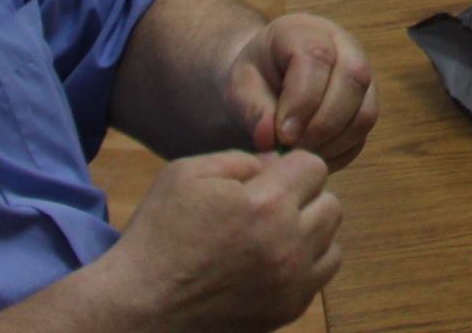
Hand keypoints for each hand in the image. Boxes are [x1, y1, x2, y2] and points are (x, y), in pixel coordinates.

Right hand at [95, 148, 342, 332]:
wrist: (140, 307)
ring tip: (272, 236)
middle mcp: (288, 245)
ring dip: (309, 232)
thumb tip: (278, 163)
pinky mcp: (287, 311)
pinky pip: (320, 277)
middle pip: (331, 204)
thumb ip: (242, 160)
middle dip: (304, 198)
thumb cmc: (159, 235)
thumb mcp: (187, 174)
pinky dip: (304, 265)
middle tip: (267, 207)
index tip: (268, 179)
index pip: (314, 167)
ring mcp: (291, 283)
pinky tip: (271, 263)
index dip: (291, 167)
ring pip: (331, 241)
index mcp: (265, 206)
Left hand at [221, 13, 377, 164]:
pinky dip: (338, 152)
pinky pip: (362, 134)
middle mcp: (344, 46)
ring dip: (332, 142)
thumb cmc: (254, 79)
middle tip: (293, 151)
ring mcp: (362, 76)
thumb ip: (253, 109)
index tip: (282, 136)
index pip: (317, 57)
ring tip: (299, 156)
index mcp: (307, 30)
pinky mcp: (366, 105)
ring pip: (364, 111)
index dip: (303, 100)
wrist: (268, 82)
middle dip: (322, 124)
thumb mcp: (240, 87)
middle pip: (353, 80)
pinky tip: (310, 157)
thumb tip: (270, 139)